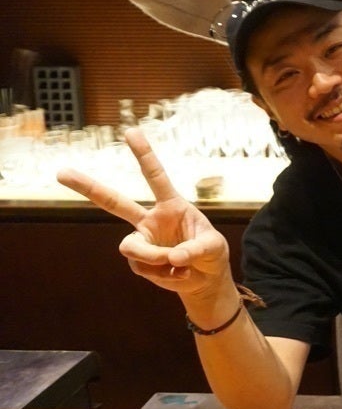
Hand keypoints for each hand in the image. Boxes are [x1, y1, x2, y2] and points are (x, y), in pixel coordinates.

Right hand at [56, 128, 233, 298]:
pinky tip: (178, 274)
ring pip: (131, 246)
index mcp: (172, 205)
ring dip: (154, 257)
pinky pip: (143, 268)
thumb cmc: (211, 254)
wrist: (206, 278)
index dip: (144, 154)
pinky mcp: (138, 262)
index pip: (155, 176)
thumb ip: (195, 249)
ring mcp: (142, 240)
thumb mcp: (213, 247)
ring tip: (177, 263)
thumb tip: (171, 258)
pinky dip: (163, 275)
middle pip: (114, 202)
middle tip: (61, 172)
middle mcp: (151, 219)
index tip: (131, 131)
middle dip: (88, 187)